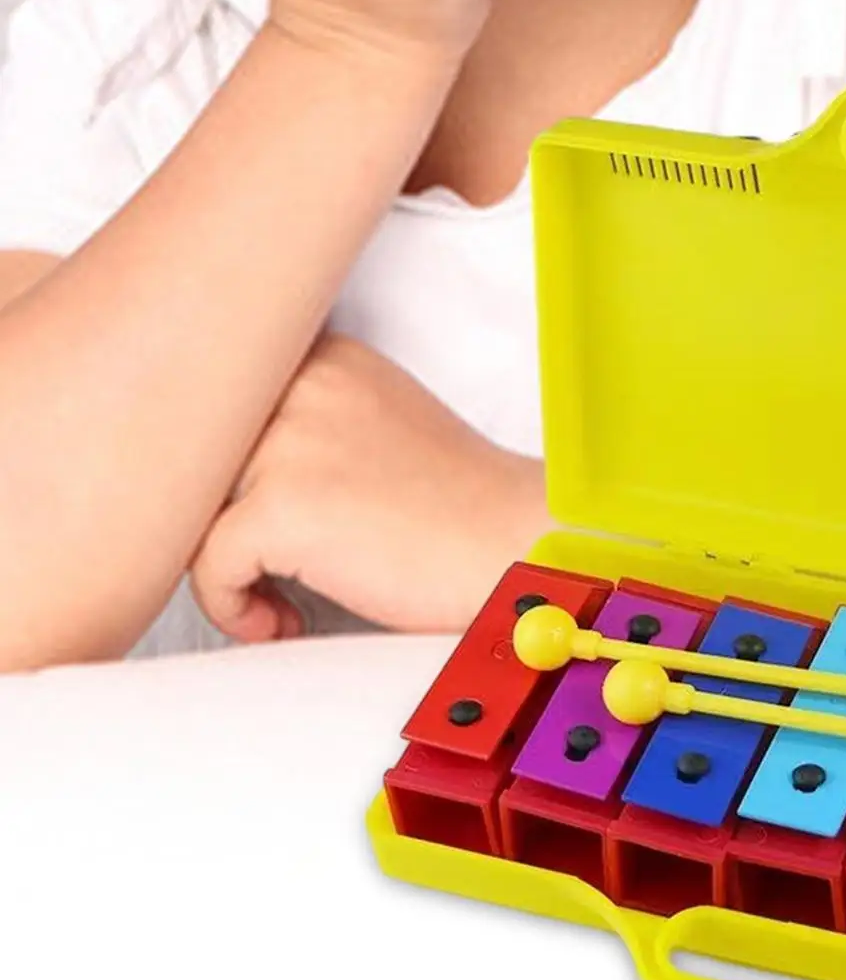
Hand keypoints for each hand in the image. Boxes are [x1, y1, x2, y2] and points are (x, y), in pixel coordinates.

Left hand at [190, 333, 548, 642]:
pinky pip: (209, 567)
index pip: (221, 400)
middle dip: (216, 518)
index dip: (226, 469)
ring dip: (225, 564)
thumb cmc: (457, 509)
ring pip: (193, 510)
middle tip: (259, 561)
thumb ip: (308, 421)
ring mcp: (291, 443)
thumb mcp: (380, 427)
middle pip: (198, 455)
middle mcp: (305, 385)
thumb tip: (219, 471)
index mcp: (330, 359)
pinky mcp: (284, 509)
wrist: (518, 551)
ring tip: (277, 595)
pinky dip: (236, 608)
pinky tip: (285, 620)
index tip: (263, 515)